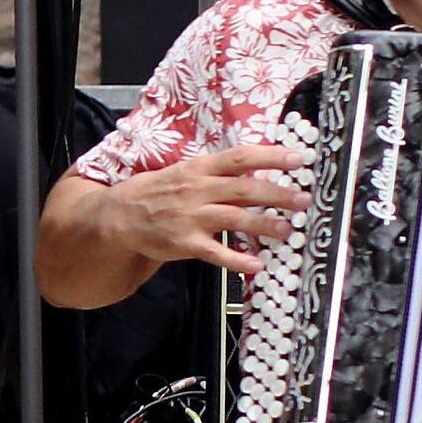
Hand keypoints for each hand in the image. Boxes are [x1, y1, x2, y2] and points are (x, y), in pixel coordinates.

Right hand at [115, 137, 310, 278]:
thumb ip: (217, 177)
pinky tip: (257, 265)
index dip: (270, 156)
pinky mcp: (184, 243)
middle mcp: (196, 190)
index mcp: (197, 169)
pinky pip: (215, 253)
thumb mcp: (183, 174)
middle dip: (277, 193)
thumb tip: (256, 175)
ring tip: (288, 230)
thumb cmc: (156, 193)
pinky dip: (237, 260)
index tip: (298, 158)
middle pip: (243, 188)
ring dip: (264, 224)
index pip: (239, 157)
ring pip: (234, 218)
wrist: (117, 217)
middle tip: (304, 199)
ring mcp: (190, 217)